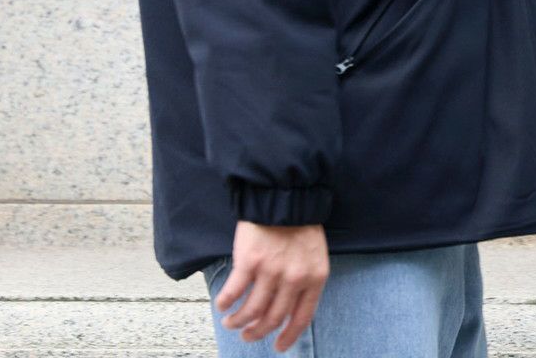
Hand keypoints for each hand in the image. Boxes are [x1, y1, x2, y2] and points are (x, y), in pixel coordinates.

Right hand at [215, 221, 329, 351]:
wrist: (284, 193)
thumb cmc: (300, 222)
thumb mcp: (314, 253)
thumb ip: (305, 279)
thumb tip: (290, 308)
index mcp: (314, 278)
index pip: (302, 318)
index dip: (288, 336)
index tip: (278, 347)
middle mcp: (294, 279)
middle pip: (273, 318)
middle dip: (258, 332)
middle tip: (247, 335)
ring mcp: (271, 271)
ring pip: (252, 310)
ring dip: (238, 321)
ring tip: (230, 323)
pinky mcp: (249, 261)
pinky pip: (234, 291)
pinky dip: (225, 302)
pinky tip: (221, 305)